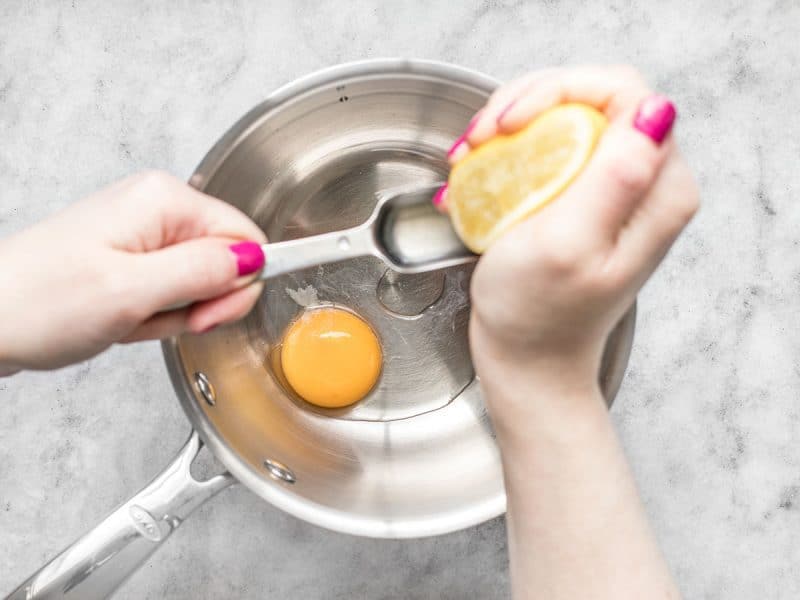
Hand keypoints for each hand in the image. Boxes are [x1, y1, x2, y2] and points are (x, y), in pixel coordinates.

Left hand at [0, 171, 266, 373]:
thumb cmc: (38, 302)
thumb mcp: (132, 291)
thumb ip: (203, 272)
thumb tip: (255, 259)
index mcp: (164, 201)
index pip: (245, 237)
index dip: (237, 283)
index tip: (207, 313)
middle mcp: (157, 209)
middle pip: (225, 259)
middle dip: (203, 301)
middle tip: (163, 317)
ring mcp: (142, 233)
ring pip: (198, 281)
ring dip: (174, 313)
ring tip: (131, 318)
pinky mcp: (131, 258)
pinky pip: (170, 291)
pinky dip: (154, 315)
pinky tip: (125, 320)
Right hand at [441, 66, 698, 425]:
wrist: (528, 359)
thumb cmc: (538, 316)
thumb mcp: (568, 247)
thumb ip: (614, 179)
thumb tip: (654, 111)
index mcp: (658, 190)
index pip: (622, 93)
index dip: (560, 92)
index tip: (509, 125)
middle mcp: (646, 183)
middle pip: (591, 97)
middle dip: (527, 103)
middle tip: (482, 137)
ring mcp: (614, 188)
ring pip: (564, 115)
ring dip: (510, 124)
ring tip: (471, 155)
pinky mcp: (583, 196)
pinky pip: (548, 145)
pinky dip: (507, 148)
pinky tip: (477, 169)